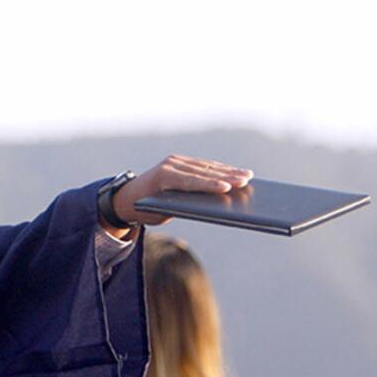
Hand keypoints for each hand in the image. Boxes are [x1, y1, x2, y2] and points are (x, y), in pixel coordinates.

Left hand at [111, 155, 252, 225]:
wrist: (128, 195)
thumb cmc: (144, 210)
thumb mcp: (160, 215)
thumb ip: (181, 209)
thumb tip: (209, 206)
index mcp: (162, 177)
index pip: (190, 181)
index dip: (210, 185)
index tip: (228, 188)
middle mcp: (170, 165)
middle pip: (202, 172)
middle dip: (226, 176)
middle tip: (246, 181)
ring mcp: (175, 160)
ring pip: (206, 166)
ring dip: (228, 171)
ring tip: (248, 176)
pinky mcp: (181, 161)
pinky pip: (204, 164)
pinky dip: (220, 169)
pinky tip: (236, 172)